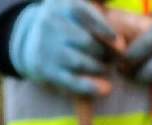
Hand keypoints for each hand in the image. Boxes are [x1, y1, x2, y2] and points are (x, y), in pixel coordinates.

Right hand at [8, 0, 122, 97]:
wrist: (30, 40)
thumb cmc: (65, 23)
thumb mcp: (75, 6)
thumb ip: (96, 3)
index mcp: (62, 4)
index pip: (88, 16)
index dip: (107, 31)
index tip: (121, 45)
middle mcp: (51, 22)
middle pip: (87, 42)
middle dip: (105, 53)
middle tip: (114, 59)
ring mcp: (46, 46)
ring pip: (81, 62)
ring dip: (99, 68)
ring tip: (106, 68)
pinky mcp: (44, 68)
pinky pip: (71, 81)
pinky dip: (90, 86)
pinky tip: (105, 89)